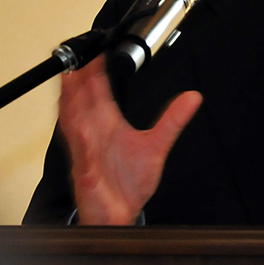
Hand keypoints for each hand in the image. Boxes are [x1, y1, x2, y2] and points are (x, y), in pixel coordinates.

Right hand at [58, 55, 201, 224]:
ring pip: (74, 122)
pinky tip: (80, 129)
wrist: (122, 214)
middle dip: (78, 79)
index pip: (99, 92)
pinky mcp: (87, 172)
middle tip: (78, 56)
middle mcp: (95, 134)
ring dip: (70, 103)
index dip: (96, 71)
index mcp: (108, 125)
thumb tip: (193, 97)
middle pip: (82, 101)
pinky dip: (80, 142)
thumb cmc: (129, 182)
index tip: (97, 50)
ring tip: (69, 81)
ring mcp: (88, 152)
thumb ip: (172, 120)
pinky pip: (82, 155)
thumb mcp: (156, 145)